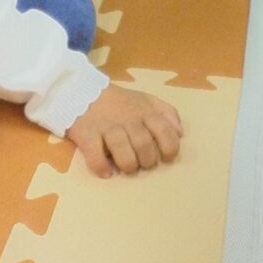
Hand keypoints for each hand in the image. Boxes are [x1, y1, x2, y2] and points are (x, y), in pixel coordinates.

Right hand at [67, 83, 182, 177]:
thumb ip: (166, 113)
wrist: (82, 91)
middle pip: (144, 145)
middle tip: (142, 162)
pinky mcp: (87, 135)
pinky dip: (102, 167)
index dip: (170, 148)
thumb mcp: (146, 100)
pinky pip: (95, 156)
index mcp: (145, 111)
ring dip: (128, 165)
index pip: (165, 131)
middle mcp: (128, 119)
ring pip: (123, 152)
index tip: (166, 157)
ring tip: (127, 167)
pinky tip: (106, 171)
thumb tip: (180, 133)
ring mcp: (107, 127)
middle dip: (147, 161)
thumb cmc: (119, 101)